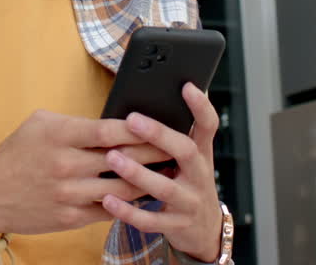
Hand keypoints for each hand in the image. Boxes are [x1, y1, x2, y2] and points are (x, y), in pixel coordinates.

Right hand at [0, 110, 171, 235]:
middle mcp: (66, 165)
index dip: (140, 128)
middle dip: (154, 153)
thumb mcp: (40, 124)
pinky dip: (129, 202)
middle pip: (123, 159)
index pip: (110, 130)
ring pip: (122, 188)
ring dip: (148, 181)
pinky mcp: (71, 217)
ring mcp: (70, 194)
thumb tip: (112, 123)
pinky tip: (145, 194)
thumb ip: (75, 122)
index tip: (159, 124)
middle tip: (175, 147)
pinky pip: (110, 209)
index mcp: (59, 136)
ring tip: (167, 172)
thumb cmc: (17, 153)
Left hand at [99, 83, 223, 261]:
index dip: (201, 106)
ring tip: (112, 157)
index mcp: (202, 154)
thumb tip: (151, 97)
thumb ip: (174, 135)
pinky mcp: (177, 226)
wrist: (205, 229)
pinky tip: (107, 200)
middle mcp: (200, 175)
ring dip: (137, 172)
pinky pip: (150, 220)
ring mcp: (190, 202)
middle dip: (159, 134)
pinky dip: (127, 211)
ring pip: (164, 187)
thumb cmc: (187, 182)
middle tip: (132, 119)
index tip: (187, 86)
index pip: (208, 126)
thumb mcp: (189, 159)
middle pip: (185, 151)